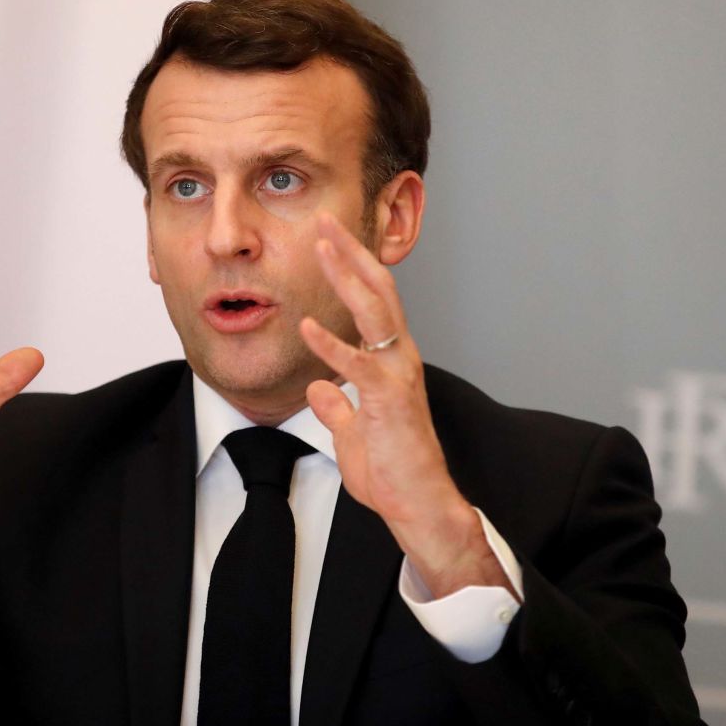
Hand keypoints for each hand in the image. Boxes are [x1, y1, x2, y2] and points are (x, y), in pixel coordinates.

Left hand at [298, 213, 510, 597]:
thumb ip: (337, 408)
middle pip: (377, 291)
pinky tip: (308, 326)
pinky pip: (359, 366)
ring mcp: (398, 375)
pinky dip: (332, 345)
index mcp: (391, 361)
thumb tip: (318, 390)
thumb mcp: (352, 434)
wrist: (418, 505)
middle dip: (351, 253)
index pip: (372, 302)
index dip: (351, 268)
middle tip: (326, 220)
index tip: (327, 239)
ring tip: (323, 246)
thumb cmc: (392, 472)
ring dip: (347, 276)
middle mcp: (399, 359)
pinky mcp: (390, 400)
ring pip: (375, 312)